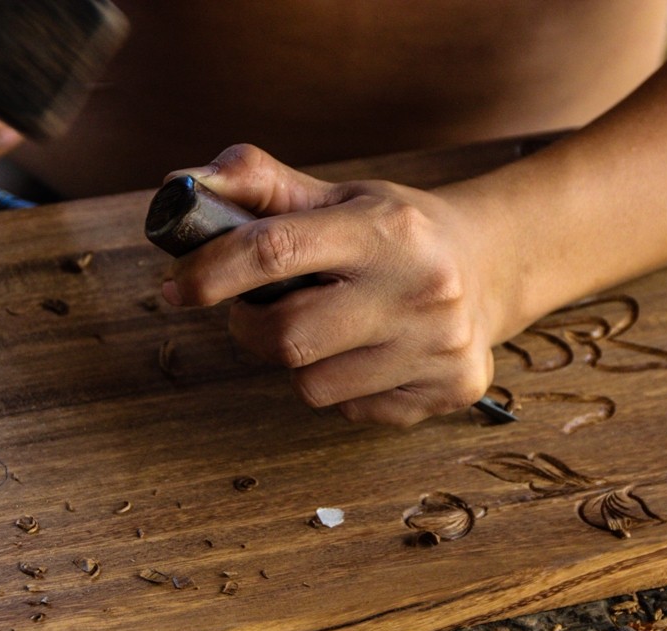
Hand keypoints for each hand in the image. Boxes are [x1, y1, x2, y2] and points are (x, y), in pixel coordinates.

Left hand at [161, 144, 521, 425]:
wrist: (491, 268)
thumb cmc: (401, 232)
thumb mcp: (342, 197)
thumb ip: (263, 186)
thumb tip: (182, 184)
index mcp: (387, 230)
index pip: (275, 250)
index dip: (210, 272)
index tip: (176, 287)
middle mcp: (421, 290)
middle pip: (286, 338)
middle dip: (251, 329)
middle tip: (261, 312)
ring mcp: (439, 347)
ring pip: (313, 386)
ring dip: (300, 362)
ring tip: (331, 330)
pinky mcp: (449, 389)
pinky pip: (352, 410)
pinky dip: (343, 387)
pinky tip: (371, 354)